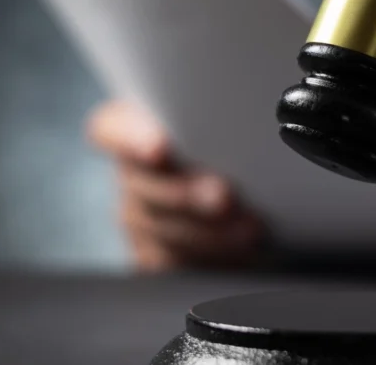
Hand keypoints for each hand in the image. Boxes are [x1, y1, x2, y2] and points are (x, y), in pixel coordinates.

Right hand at [87, 100, 267, 271]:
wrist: (252, 190)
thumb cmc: (236, 142)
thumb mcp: (230, 121)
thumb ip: (225, 116)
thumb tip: (265, 110)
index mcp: (137, 127)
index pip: (110, 128)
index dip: (129, 138)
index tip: (160, 148)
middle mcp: (133, 173)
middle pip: (142, 186)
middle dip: (185, 194)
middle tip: (223, 197)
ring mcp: (140, 218)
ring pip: (162, 230)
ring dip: (209, 231)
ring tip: (249, 228)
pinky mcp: (157, 257)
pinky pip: (177, 265)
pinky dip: (213, 259)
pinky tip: (244, 251)